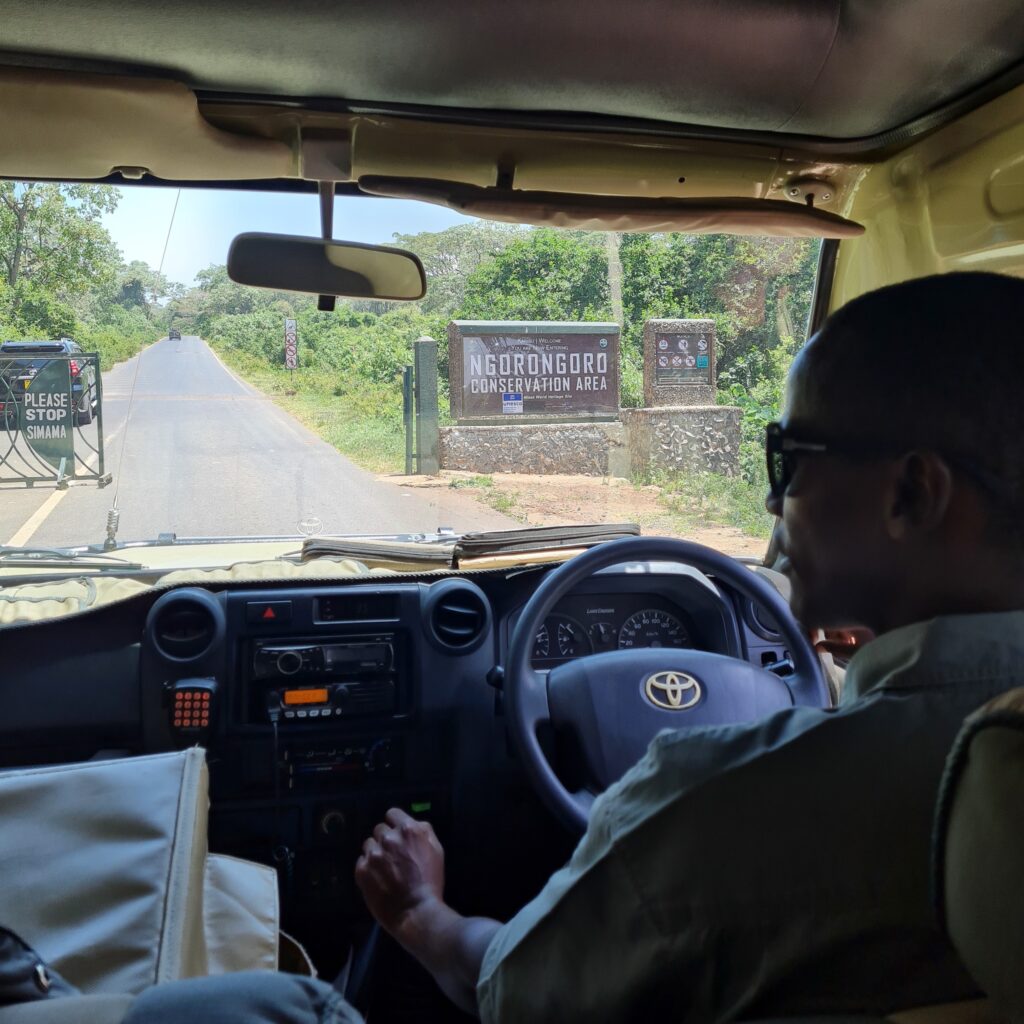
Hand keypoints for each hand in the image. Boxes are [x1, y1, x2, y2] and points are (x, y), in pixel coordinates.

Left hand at [355, 808, 445, 940]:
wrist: (416, 911)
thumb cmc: (430, 882)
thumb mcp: (436, 850)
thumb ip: (423, 832)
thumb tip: (413, 824)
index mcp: (408, 829)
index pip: (392, 814)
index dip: (395, 824)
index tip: (398, 836)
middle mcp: (388, 838)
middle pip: (380, 829)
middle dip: (386, 840)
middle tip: (393, 856)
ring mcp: (373, 854)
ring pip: (368, 845)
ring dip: (375, 853)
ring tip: (384, 869)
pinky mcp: (362, 870)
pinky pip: (361, 861)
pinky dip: (367, 868)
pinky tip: (377, 879)